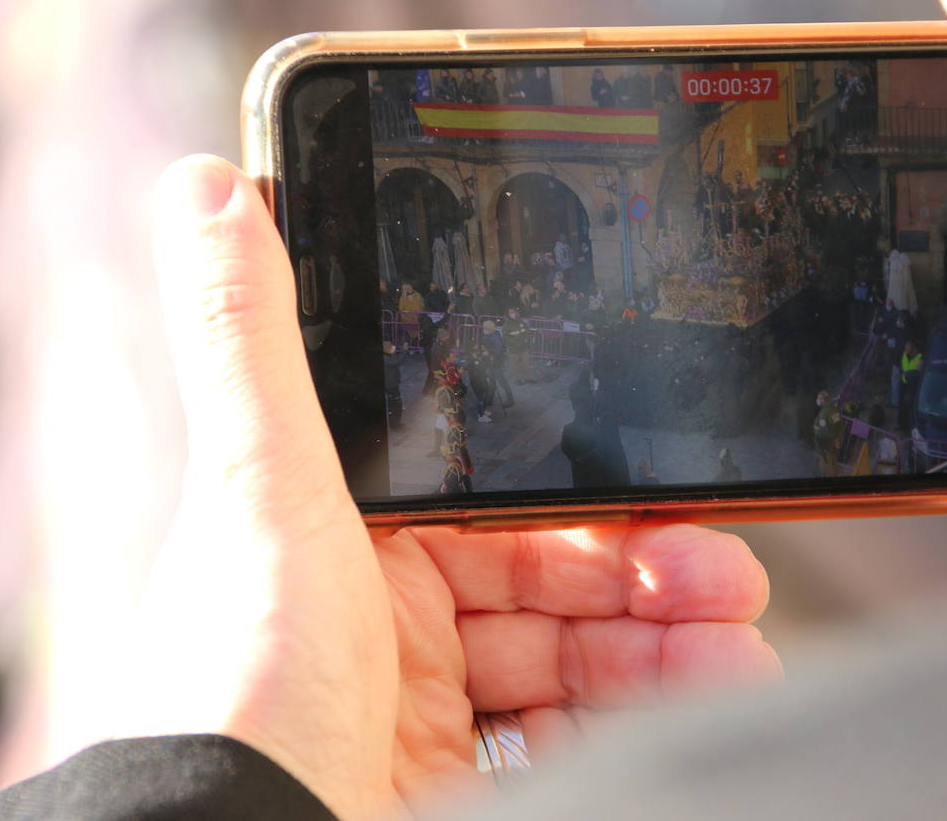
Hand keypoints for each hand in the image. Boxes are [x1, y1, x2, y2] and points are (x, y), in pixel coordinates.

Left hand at [133, 156, 778, 818]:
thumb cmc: (242, 688)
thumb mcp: (260, 494)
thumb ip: (251, 342)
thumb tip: (206, 185)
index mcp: (345, 535)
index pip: (497, 498)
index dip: (590, 493)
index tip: (674, 488)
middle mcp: (384, 615)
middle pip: (553, 577)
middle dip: (653, 573)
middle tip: (729, 575)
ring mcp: (423, 700)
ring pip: (577, 655)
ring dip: (669, 645)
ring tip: (741, 646)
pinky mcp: (454, 770)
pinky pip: (572, 727)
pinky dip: (642, 708)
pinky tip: (700, 692)